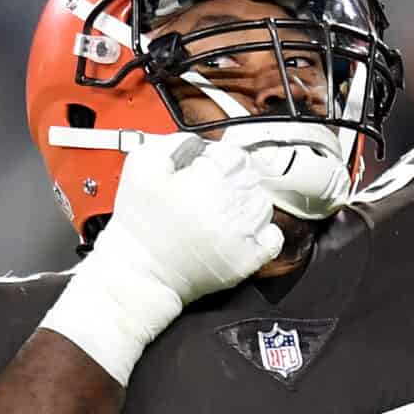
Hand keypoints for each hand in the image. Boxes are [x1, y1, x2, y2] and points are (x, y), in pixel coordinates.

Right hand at [37, 132, 284, 382]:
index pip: (234, 154)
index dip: (218, 158)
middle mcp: (229, 206)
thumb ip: (172, 141)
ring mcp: (241, 236)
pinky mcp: (247, 261)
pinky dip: (263, 231)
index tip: (206, 169)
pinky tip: (242, 230)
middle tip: (210, 192)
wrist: (139, 271)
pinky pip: (274, 237)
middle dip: (232, 179)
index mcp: (206, 180)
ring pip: (264, 203)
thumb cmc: (139, 224)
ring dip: (247, 202)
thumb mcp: (141, 165)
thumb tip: (198, 143)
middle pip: (251, 177)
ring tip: (222, 211)